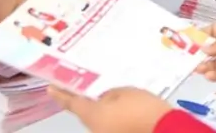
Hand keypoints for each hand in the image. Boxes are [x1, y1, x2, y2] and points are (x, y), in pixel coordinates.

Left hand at [49, 86, 171, 132]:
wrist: (164, 130)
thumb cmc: (142, 109)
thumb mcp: (124, 92)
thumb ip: (108, 94)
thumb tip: (102, 98)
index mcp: (92, 115)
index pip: (71, 103)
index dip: (60, 94)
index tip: (51, 88)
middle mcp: (95, 129)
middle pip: (86, 112)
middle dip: (88, 101)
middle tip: (92, 86)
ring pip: (100, 119)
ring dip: (104, 109)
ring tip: (115, 95)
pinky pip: (112, 125)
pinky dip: (115, 116)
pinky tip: (126, 108)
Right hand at [194, 19, 215, 84]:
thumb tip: (204, 48)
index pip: (214, 32)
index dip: (202, 36)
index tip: (188, 41)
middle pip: (212, 50)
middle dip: (200, 54)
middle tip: (188, 59)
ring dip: (206, 65)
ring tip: (197, 68)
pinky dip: (214, 75)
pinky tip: (208, 74)